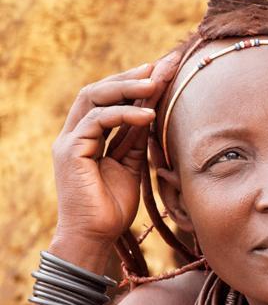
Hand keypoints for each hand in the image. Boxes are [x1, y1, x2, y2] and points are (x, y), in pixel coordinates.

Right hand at [51, 52, 179, 249]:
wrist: (95, 238)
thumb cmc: (113, 209)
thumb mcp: (131, 166)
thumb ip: (136, 140)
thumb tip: (151, 112)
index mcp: (87, 137)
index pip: (108, 99)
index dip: (133, 83)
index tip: (161, 72)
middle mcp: (75, 134)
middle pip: (98, 90)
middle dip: (131, 76)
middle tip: (161, 66)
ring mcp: (70, 141)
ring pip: (94, 97)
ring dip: (128, 88)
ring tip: (157, 84)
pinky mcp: (70, 151)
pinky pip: (96, 120)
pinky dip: (123, 114)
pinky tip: (148, 116)